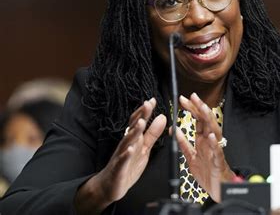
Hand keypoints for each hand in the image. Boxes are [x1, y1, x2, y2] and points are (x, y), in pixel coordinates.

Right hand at [75, 98, 166, 213]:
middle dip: (140, 116)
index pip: (138, 122)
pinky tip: (130, 149)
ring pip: (127, 142)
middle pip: (133, 128)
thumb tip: (162, 117)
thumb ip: (153, 133)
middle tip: (147, 105)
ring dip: (133, 132)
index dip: (145, 112)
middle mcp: (127, 144)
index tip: (152, 100)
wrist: (111, 185)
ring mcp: (121, 155)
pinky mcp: (118, 168)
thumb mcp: (144, 148)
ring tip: (140, 122)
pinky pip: (122, 161)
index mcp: (134, 139)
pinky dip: (126, 154)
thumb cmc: (128, 165)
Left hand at [176, 93, 234, 201]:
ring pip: (214, 131)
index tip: (184, 99)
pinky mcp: (218, 161)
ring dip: (208, 120)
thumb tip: (176, 131)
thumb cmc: (207, 172)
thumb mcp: (191, 157)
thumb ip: (184, 144)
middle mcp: (210, 142)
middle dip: (199, 108)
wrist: (218, 189)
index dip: (192, 109)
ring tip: (203, 109)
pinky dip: (214, 143)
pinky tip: (210, 135)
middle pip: (206, 121)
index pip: (198, 120)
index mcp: (203, 140)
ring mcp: (215, 150)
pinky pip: (216, 150)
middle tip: (192, 97)